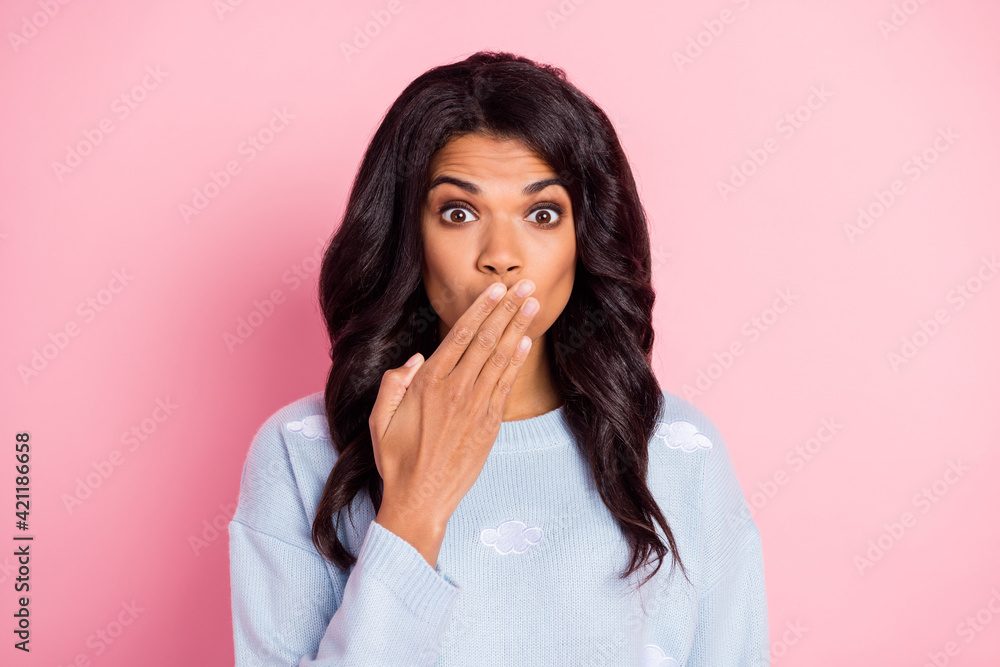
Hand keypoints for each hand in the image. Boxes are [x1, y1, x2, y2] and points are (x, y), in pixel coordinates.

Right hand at [369, 279, 538, 543]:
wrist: (420, 499)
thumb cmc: (397, 459)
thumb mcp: (378, 418)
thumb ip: (393, 382)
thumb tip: (416, 359)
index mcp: (428, 383)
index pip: (460, 335)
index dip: (481, 309)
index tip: (496, 289)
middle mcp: (455, 389)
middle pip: (486, 339)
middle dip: (507, 309)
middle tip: (525, 284)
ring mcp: (475, 407)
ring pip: (500, 357)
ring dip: (518, 327)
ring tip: (533, 303)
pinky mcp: (489, 425)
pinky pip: (506, 385)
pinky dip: (517, 361)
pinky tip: (526, 342)